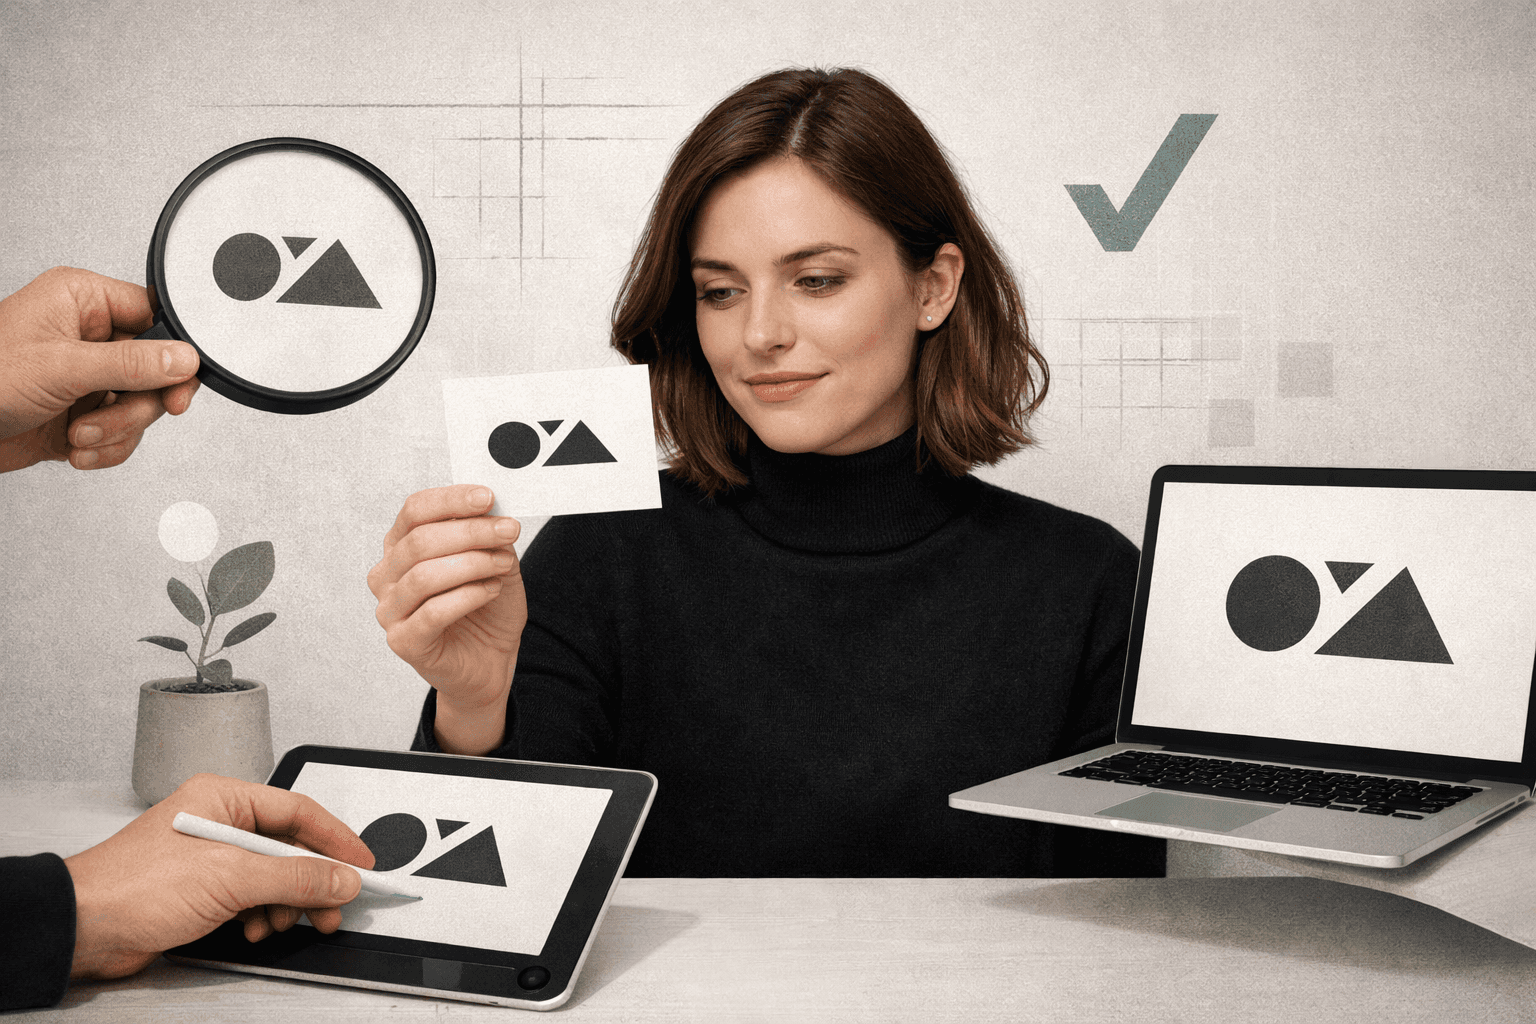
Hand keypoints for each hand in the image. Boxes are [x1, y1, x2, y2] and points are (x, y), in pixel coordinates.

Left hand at [0, 266, 200, 472]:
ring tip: (79, 435)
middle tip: (112, 414)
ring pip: (142, 405)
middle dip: (135, 405)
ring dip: (117, 430)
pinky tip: (76, 447)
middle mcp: (88, 336)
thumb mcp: (62, 367)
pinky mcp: (85, 412)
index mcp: (82, 302)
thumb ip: (130, 364)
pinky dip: (107, 447)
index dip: (174, 354)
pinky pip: (124, 432)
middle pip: (155, 370)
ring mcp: (88, 377)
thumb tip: (183, 358)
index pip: (155, 317)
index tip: (177, 387)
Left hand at [63, 773, 374, 979]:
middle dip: (311, 881)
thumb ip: (294, 876)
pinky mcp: (202, 889)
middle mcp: (219, 822)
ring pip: (272, 876)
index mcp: (224, 798)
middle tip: (333, 906)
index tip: (361, 865)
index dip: (336, 839)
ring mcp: (211, 857)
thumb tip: (340, 877)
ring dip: (284, 903)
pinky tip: (255, 928)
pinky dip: (262, 914)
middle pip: (289, 847)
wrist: (83, 928)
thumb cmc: (133, 886)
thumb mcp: (230, 876)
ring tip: (282, 922)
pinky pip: (252, 897)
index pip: (299, 811)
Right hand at [368, 485, 526, 753]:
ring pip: (424, 575)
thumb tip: (492, 508)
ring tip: (503, 564)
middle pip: (420, 540)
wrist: (488, 661)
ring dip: (473, 563)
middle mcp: (387, 576)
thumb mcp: (492, 561)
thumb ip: (487, 536)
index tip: (489, 497)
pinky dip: (468, 596)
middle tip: (509, 530)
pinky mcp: (403, 642)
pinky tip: (491, 590)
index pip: (415, 511)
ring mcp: (389, 611)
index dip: (451, 500)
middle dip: (471, 531)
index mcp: (401, 547)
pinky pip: (432, 612)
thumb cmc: (485, 608)